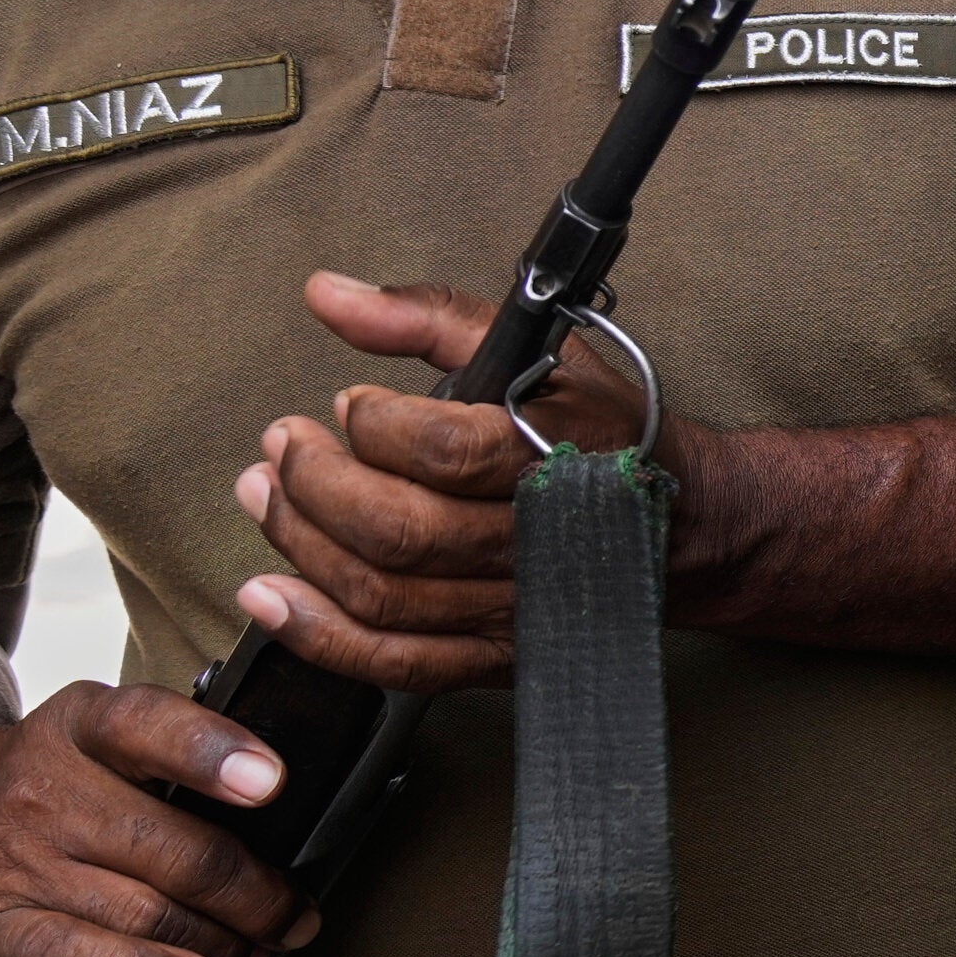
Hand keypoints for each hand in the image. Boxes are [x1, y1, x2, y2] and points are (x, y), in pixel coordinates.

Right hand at [0, 682, 314, 956]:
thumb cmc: (41, 779)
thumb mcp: (98, 734)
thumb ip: (177, 755)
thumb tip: (282, 806)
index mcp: (79, 727)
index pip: (146, 727)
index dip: (212, 754)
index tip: (270, 782)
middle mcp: (40, 791)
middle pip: (175, 849)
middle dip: (256, 893)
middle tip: (291, 915)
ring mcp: (11, 864)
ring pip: (145, 913)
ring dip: (221, 943)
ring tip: (254, 951)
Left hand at [235, 270, 682, 693]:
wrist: (688, 528)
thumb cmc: (608, 432)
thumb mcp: (541, 351)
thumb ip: (428, 317)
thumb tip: (326, 293)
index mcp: (555, 458)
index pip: (442, 451)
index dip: (374, 425)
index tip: (352, 403)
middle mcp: (535, 542)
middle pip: (396, 529)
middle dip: (316, 484)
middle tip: (283, 445)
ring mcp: (514, 607)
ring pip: (381, 593)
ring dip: (301, 544)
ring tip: (266, 496)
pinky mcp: (495, 655)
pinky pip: (394, 662)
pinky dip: (320, 635)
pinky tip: (270, 597)